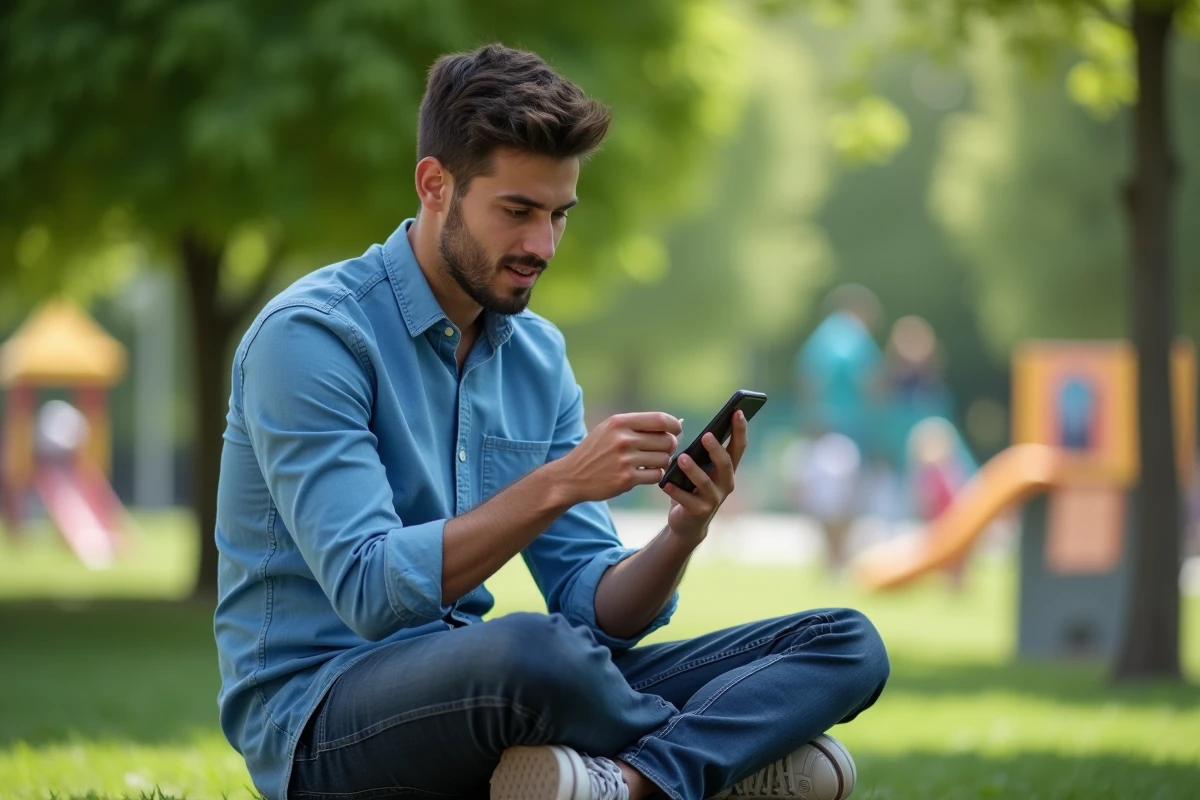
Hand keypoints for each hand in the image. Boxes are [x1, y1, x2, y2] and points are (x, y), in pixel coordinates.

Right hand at [556, 412, 681, 502]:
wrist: (570, 476)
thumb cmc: (595, 451)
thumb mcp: (610, 429)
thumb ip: (639, 425)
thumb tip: (677, 423)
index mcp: (619, 422)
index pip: (660, 420)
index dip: (674, 426)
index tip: (677, 431)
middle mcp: (623, 439)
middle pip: (666, 441)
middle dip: (669, 446)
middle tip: (660, 450)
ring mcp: (625, 460)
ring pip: (664, 459)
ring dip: (661, 462)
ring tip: (648, 462)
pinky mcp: (626, 479)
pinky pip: (656, 475)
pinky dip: (655, 475)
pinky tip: (644, 473)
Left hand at [661, 410, 747, 540]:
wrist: (686, 523)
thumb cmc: (691, 488)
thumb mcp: (695, 467)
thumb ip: (690, 448)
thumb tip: (678, 421)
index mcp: (726, 469)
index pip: (738, 447)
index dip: (740, 430)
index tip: (738, 412)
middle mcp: (725, 483)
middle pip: (726, 464)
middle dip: (717, 449)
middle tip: (706, 436)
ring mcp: (714, 499)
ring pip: (706, 482)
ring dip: (694, 470)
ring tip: (681, 458)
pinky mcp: (699, 512)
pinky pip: (687, 500)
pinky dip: (676, 492)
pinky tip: (666, 484)